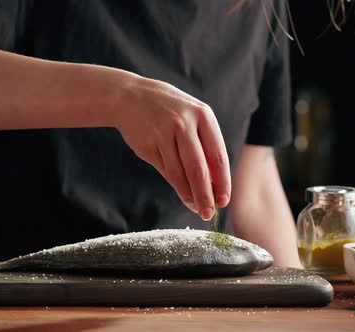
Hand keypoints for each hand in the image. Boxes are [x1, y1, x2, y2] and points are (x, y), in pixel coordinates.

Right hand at [114, 76, 230, 219]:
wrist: (130, 96)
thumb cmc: (169, 112)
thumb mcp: (191, 119)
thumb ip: (204, 146)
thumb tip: (216, 184)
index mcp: (203, 116)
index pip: (218, 156)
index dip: (223, 181)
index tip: (224, 200)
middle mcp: (184, 124)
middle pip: (199, 169)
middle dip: (206, 195)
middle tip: (209, 213)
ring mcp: (164, 134)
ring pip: (180, 174)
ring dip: (189, 195)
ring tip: (197, 208)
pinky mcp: (148, 144)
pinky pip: (165, 171)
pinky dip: (176, 186)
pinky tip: (183, 194)